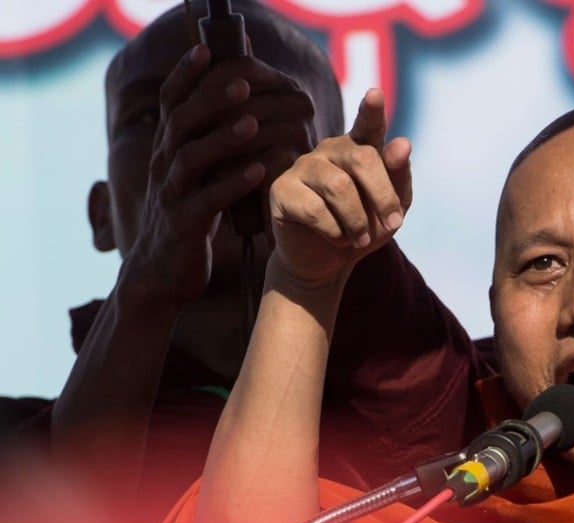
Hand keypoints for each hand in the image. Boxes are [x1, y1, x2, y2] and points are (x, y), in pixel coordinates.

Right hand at [121, 44, 317, 306]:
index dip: (184, 75)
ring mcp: (171, 196)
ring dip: (223, 139)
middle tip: (242, 84)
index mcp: (167, 149)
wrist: (164, 272)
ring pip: (190, 158)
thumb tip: (245, 107)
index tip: (205, 50)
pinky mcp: (185, 225)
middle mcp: (164, 166)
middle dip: (210, 100)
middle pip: (180, 123)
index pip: (170, 103)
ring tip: (252, 124)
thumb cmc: (191, 217)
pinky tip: (260, 172)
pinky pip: (208, 200)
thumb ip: (210, 145)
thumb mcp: (197, 176)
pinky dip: (233, 184)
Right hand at [268, 88, 411, 284]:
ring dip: (358, 221)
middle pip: (363, 159)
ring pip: (340, 187)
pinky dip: (335, 232)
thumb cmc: (364, 228)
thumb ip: (399, 176)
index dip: (372, 110)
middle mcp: (330, 150)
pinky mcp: (281, 190)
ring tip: (360, 238)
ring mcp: (303, 167)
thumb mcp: (392, 207)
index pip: (368, 125)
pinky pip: (315, 209)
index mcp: (360, 148)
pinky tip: (337, 238)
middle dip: (383, 196)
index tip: (375, 94)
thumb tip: (402, 143)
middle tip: (393, 224)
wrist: (328, 261)